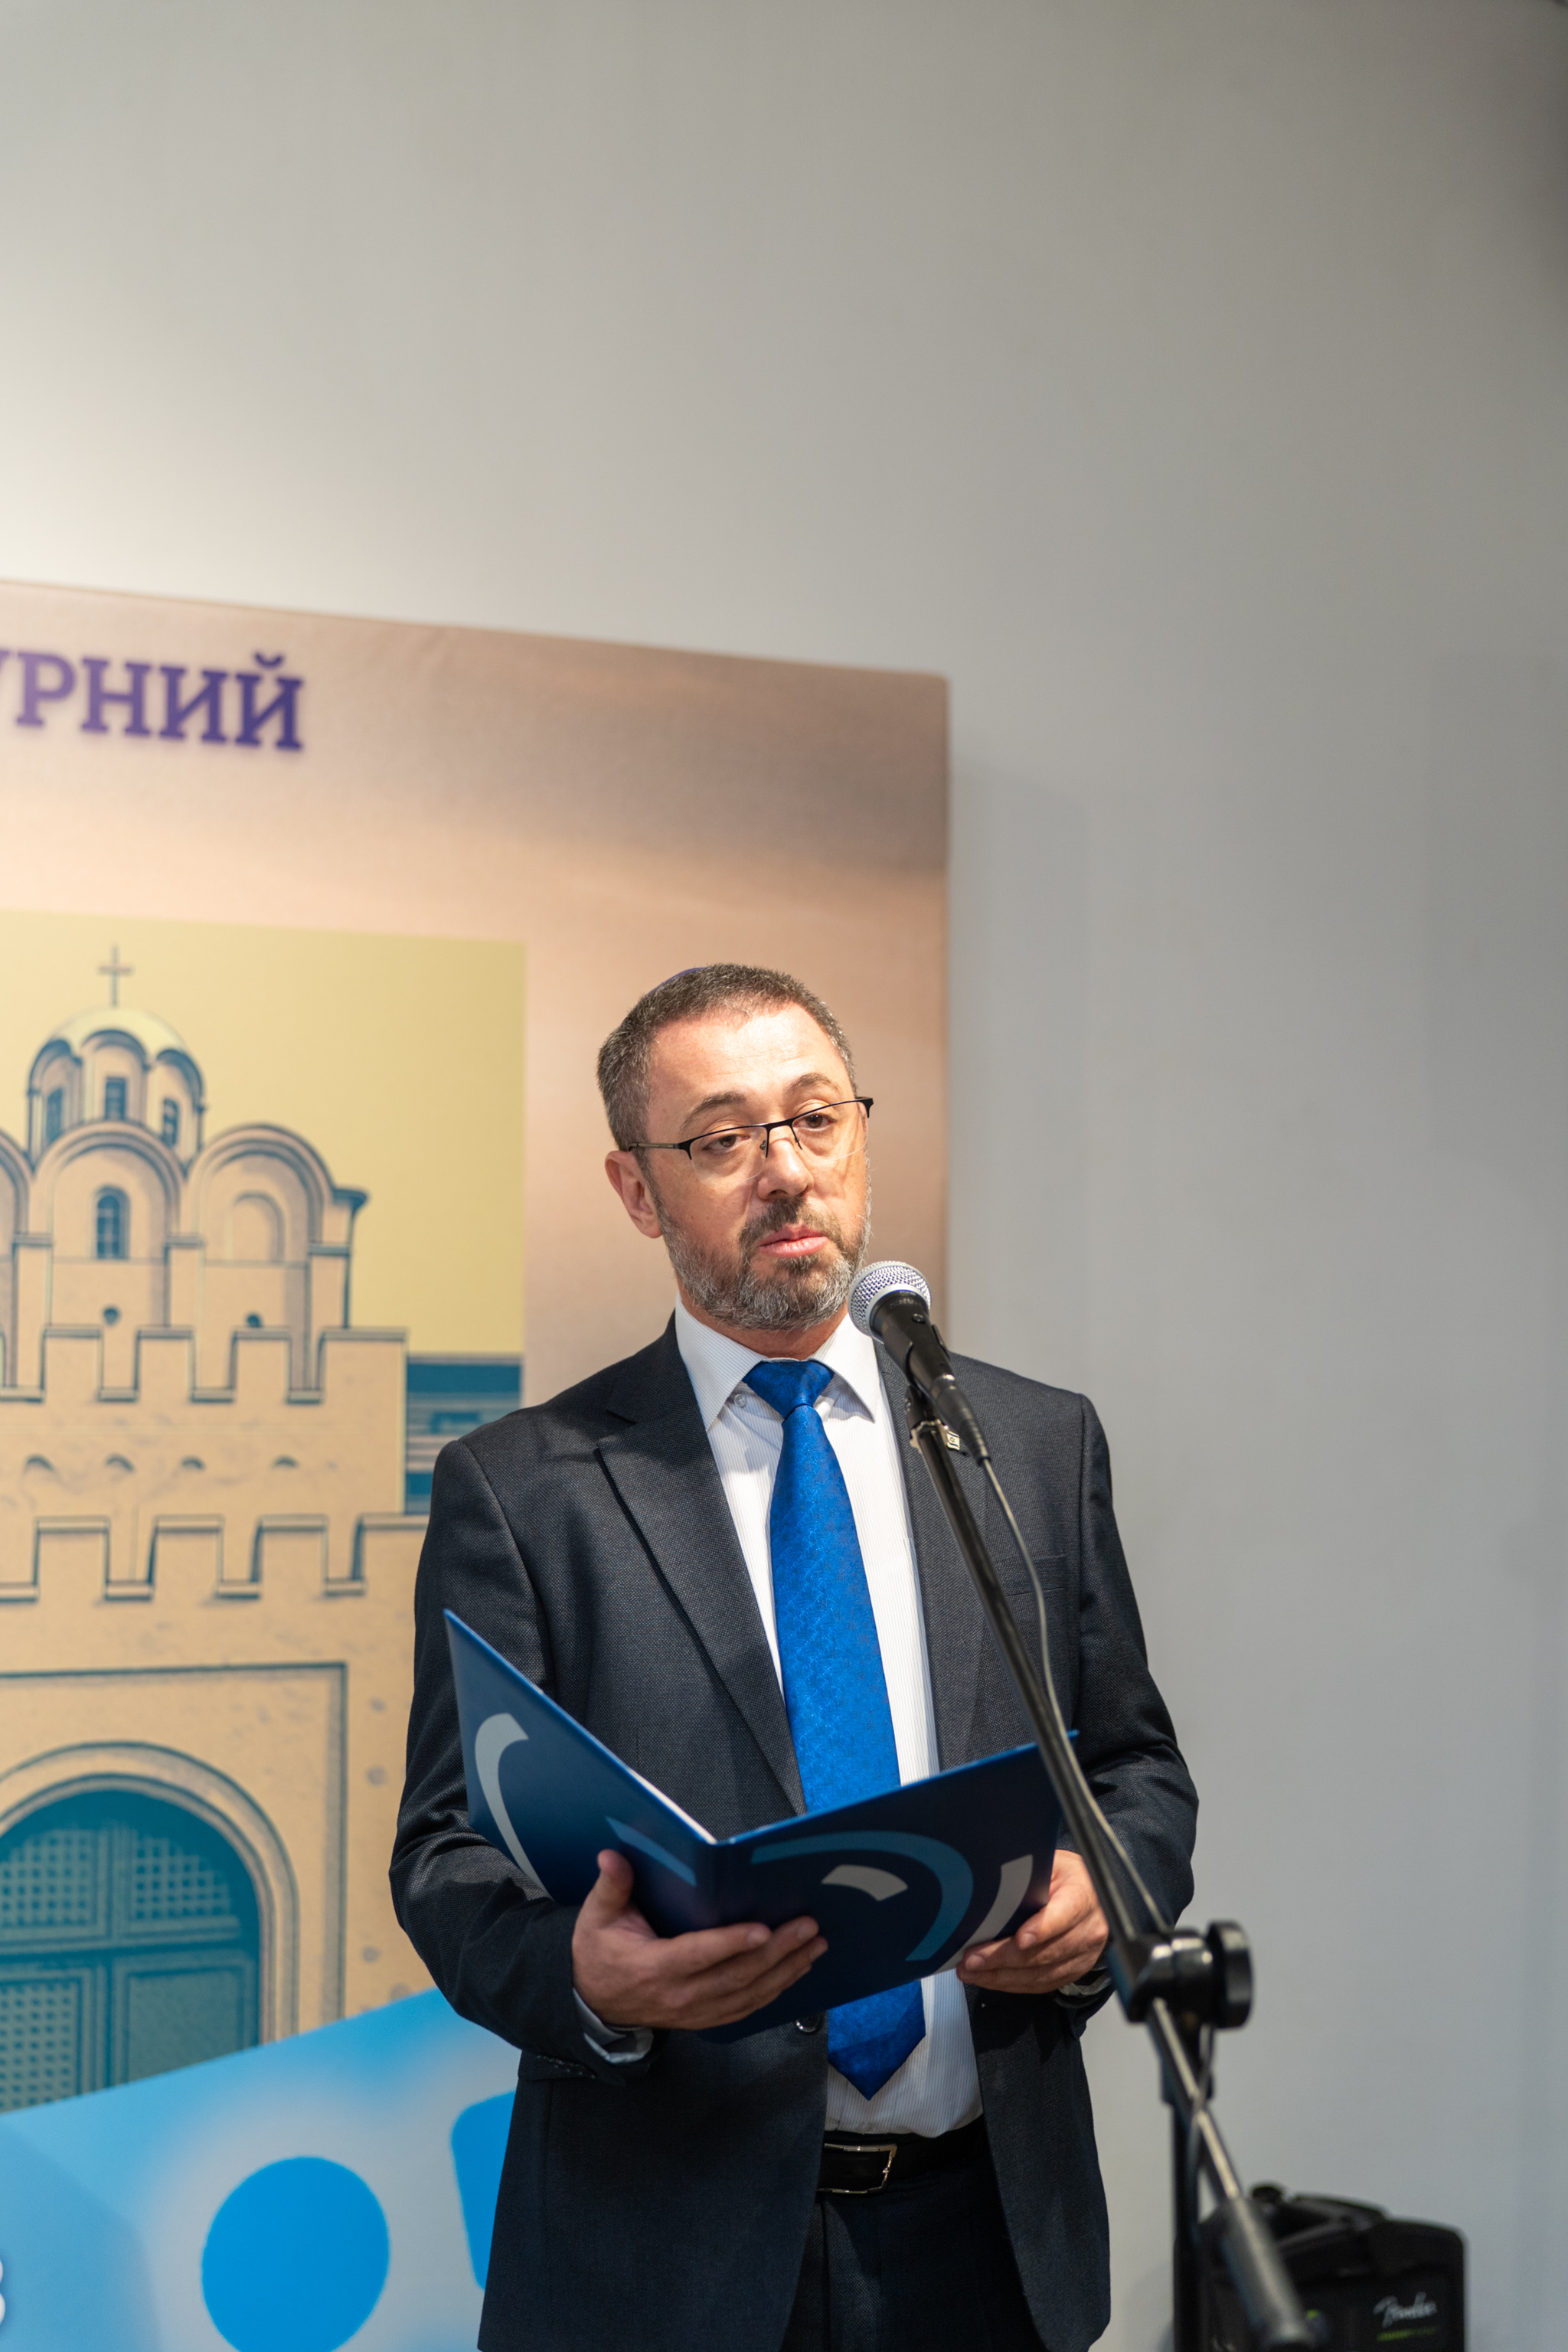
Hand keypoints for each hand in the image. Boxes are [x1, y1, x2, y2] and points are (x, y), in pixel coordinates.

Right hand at [572, 1849, 827, 2031]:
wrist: (595, 2003)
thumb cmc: (600, 1953)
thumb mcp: (596, 1917)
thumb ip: (611, 1886)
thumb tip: (612, 1857)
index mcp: (654, 1967)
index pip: (698, 1955)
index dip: (731, 1944)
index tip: (762, 1929)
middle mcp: (679, 1995)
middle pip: (735, 1976)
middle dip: (777, 1951)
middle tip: (808, 1926)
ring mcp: (695, 2012)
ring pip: (748, 1994)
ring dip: (786, 1970)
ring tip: (814, 1945)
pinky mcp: (706, 2017)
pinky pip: (747, 2007)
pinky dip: (776, 1990)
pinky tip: (797, 1970)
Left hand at [956, 1849, 1107, 1996]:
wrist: (1094, 1899)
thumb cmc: (1068, 1878)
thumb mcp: (1053, 1864)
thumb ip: (1031, 1874)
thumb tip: (995, 1880)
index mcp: (1083, 1896)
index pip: (1065, 1914)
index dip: (1042, 1929)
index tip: (1020, 1939)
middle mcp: (1087, 1930)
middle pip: (1045, 1951)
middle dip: (1004, 1957)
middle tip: (973, 1958)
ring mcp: (1082, 1956)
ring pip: (1040, 1974)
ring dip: (1002, 1976)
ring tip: (972, 1971)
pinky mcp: (1072, 1972)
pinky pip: (1041, 1984)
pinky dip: (1012, 1984)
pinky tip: (990, 1978)